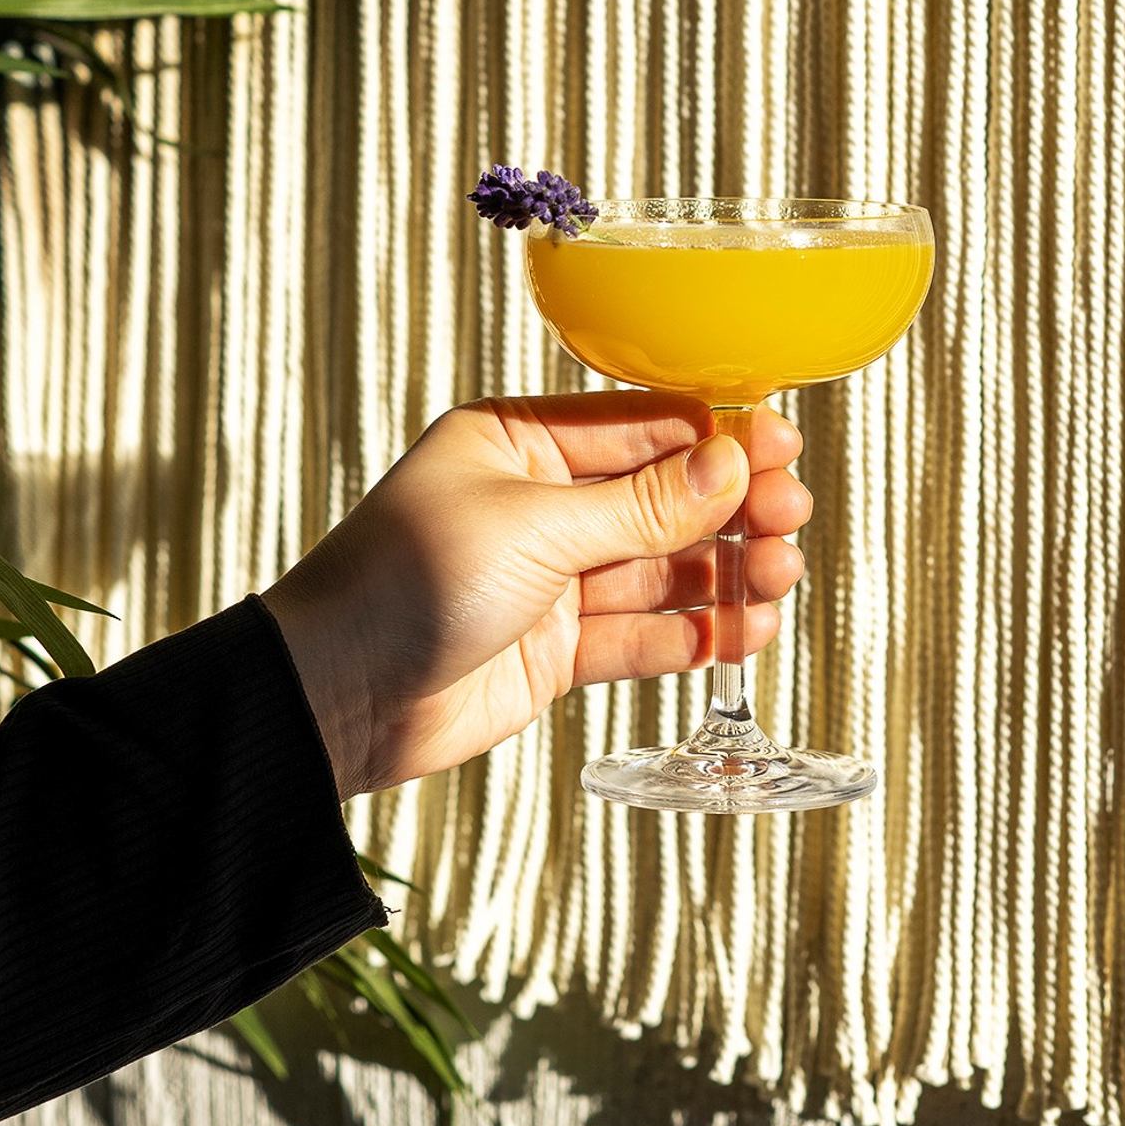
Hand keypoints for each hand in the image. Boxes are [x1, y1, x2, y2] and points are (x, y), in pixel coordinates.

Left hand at [265, 394, 810, 798]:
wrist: (333, 698)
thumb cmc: (405, 583)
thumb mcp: (533, 528)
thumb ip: (639, 507)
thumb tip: (729, 465)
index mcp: (515, 440)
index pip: (636, 427)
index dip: (713, 438)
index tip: (780, 443)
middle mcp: (536, 502)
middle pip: (658, 499)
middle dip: (729, 508)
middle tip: (791, 514)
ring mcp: (546, 577)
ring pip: (657, 569)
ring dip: (722, 573)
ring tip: (780, 575)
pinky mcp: (553, 649)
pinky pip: (638, 634)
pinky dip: (693, 635)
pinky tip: (743, 632)